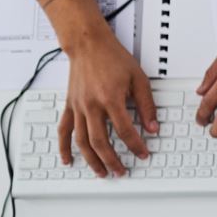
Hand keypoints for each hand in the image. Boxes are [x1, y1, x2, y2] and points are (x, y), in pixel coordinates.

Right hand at [57, 26, 156, 177]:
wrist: (88, 45)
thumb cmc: (113, 58)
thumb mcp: (139, 79)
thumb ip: (146, 105)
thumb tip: (153, 127)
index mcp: (111, 99)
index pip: (125, 130)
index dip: (135, 145)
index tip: (143, 154)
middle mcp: (92, 105)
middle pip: (100, 141)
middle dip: (112, 160)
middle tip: (121, 171)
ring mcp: (78, 107)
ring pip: (82, 140)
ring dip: (91, 159)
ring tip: (101, 172)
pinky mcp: (69, 106)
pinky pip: (64, 130)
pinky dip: (64, 147)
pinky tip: (68, 160)